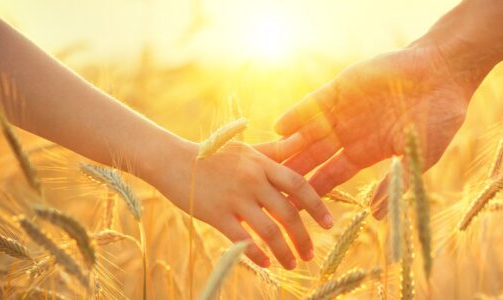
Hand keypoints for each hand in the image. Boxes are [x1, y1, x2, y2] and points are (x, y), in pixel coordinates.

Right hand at [150, 137, 332, 269]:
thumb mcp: (247, 149)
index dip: (317, 206)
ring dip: (284, 251)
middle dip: (302, 237)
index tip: (329, 224)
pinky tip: (266, 264)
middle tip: (310, 254)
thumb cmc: (214, 155)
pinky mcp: (216, 214)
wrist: (173, 160)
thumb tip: (303, 142)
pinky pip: (242, 239)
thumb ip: (276, 150)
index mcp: (262, 165)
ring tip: (292, 263)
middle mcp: (252, 181)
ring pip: (268, 230)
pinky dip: (257, 254)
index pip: (299, 185)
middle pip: (288, 212)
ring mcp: (234, 198)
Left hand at [274, 43, 477, 218]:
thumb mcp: (417, 157)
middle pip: (309, 158)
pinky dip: (297, 115)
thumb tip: (375, 216)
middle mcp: (348, 134)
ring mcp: (342, 111)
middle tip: (262, 190)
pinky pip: (313, 104)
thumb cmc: (438, 118)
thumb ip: (395, 183)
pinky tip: (279, 128)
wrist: (443, 73)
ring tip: (261, 162)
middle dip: (287, 173)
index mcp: (364, 153)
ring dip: (285, 147)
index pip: (329, 178)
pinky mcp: (341, 88)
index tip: (289, 210)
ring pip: (306, 133)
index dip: (309, 193)